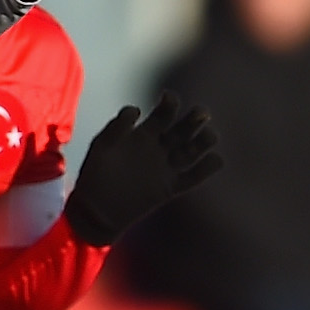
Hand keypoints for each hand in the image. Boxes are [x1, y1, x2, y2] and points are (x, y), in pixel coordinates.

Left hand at [61, 96, 221, 247]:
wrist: (94, 210)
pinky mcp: (171, 188)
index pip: (165, 112)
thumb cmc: (94, 175)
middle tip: (201, 113)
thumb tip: (136, 110)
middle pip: (186, 127)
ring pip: (195, 149)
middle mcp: (159, 148)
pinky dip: (209, 167)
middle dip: (196, 117)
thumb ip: (117, 127)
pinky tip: (215, 159)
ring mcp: (167, 167)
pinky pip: (196, 176)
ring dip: (206, 139)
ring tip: (208, 136)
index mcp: (144, 133)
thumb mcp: (102, 146)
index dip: (171, 103)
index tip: (168, 98)